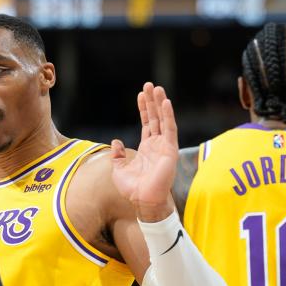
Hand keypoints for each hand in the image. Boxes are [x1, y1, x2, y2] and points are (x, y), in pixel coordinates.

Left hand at [111, 82, 179, 221]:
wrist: (144, 201)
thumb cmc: (133, 189)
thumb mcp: (118, 170)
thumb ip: (117, 155)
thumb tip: (115, 142)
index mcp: (147, 148)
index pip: (147, 124)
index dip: (144, 109)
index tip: (141, 94)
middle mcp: (157, 145)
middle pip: (155, 118)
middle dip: (152, 101)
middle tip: (150, 85)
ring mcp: (164, 146)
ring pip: (163, 120)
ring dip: (160, 104)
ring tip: (157, 88)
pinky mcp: (170, 149)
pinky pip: (170, 129)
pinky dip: (168, 115)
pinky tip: (165, 102)